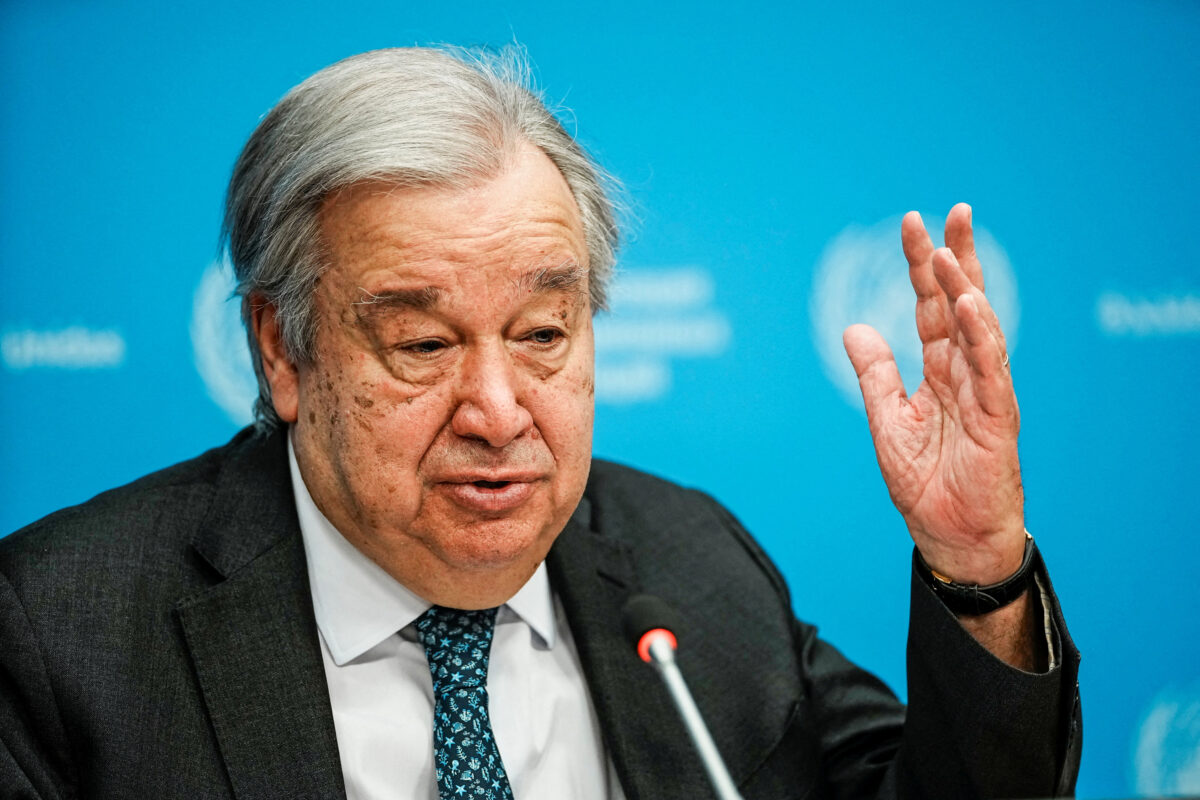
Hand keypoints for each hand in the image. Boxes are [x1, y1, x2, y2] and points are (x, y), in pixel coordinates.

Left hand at [843, 204, 1024, 584]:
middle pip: (963, 305)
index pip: (931, 308)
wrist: (950, 538)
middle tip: (954, 213)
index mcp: (939, 372)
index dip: (921, 268)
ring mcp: (985, 394)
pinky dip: (982, 339)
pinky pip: (991, 373)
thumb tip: (852, 327)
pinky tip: (972, 307)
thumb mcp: (887, 422)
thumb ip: (875, 375)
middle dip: (957, 259)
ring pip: (980, 331)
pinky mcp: (997, 421)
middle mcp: (965, 374)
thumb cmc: (926, 484)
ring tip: (950, 254)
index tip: (913, 224)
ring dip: (966, 291)